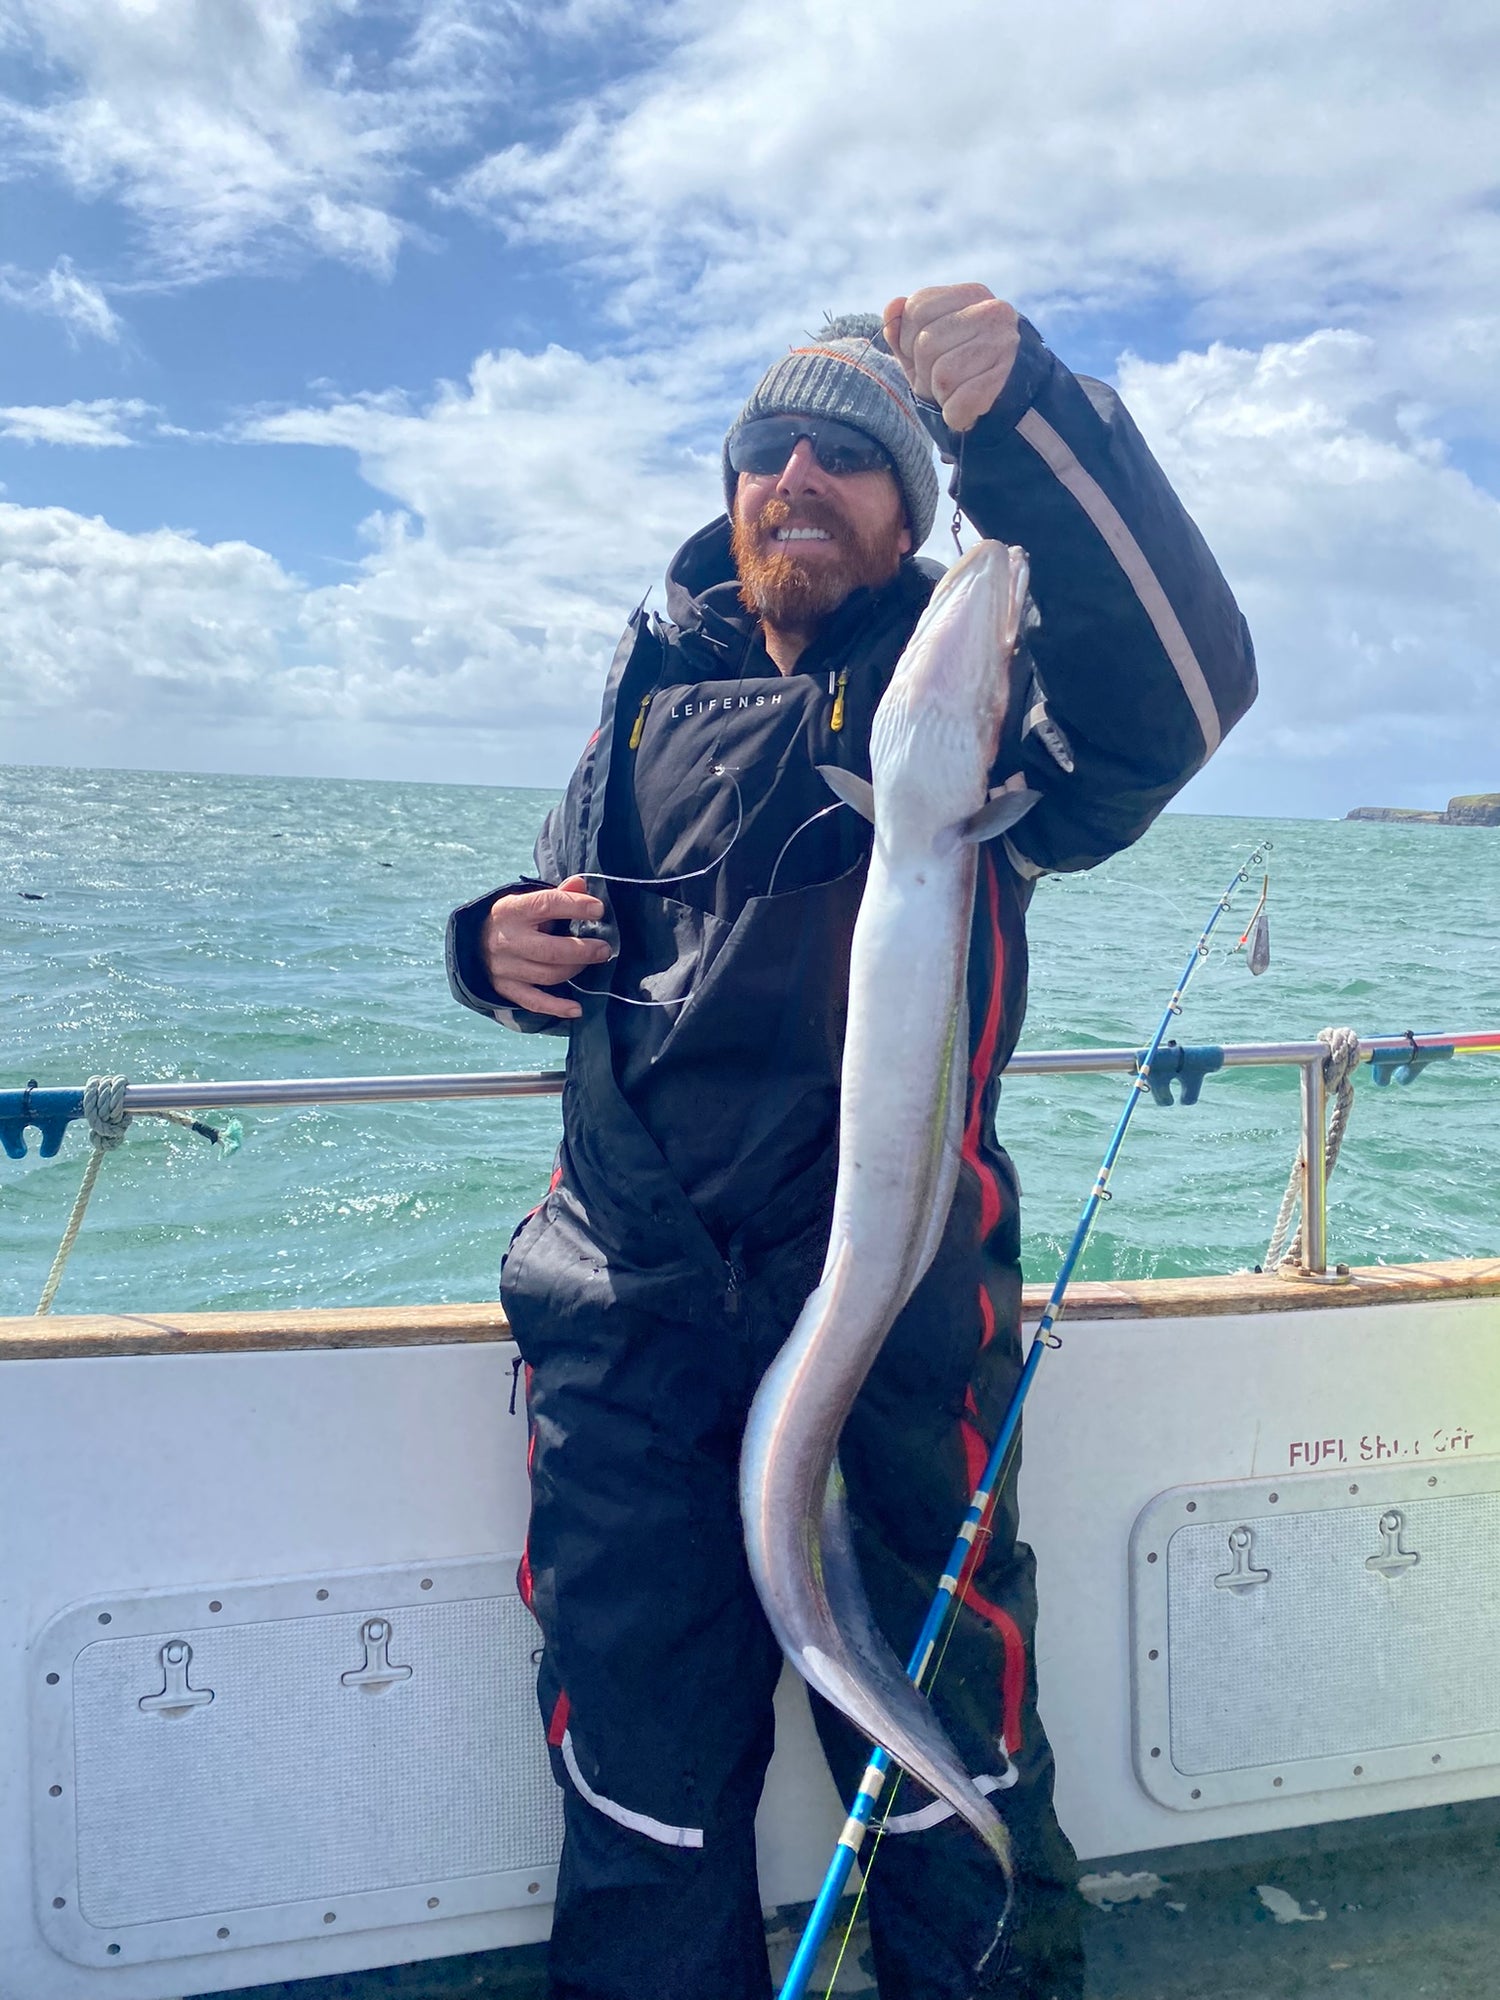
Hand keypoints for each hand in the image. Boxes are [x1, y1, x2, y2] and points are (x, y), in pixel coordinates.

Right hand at [481, 875, 609, 1019]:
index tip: (598, 910)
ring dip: (575, 970)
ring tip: (592, 962)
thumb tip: (582, 884)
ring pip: (548, 975)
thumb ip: (557, 894)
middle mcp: (507, 940)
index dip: (575, 906)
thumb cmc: (513, 919)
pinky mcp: (506, 989)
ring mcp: (505, 967)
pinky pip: (534, 1002)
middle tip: (604, 949)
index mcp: (513, 911)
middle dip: (582, 950)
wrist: (474, 942)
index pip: (547, 904)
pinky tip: (577, 1009)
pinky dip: (557, 1007)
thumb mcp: (528, 901)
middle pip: (551, 950)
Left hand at [883, 285, 1020, 433]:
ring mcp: (1003, 344)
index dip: (907, 340)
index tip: (924, 356)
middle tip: (944, 381)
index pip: (916, 308)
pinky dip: (955, 415)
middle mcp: (993, 311)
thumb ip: (904, 326)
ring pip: (942, 376)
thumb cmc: (961, 369)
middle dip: (925, 372)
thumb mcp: (927, 345)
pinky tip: (968, 409)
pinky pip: (958, 404)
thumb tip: (892, 307)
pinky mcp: (1006, 379)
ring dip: (941, 395)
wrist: (1010, 402)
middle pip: (925, 344)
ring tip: (959, 392)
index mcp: (971, 294)